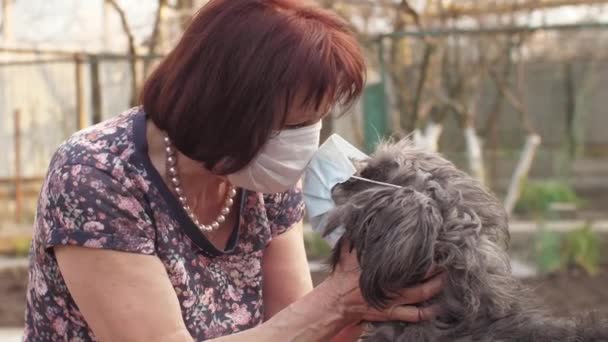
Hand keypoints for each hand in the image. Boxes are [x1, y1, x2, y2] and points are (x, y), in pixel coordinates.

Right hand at [323, 244, 443, 323]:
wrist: (335, 300)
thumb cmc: (342, 274)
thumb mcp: (347, 250)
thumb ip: (355, 235)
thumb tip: (359, 215)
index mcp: (379, 266)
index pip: (404, 256)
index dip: (421, 250)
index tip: (432, 241)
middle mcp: (389, 283)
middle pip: (419, 275)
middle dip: (435, 268)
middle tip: (447, 260)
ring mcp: (392, 300)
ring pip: (421, 294)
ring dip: (436, 287)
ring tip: (446, 278)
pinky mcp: (391, 312)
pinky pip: (414, 315)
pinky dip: (428, 312)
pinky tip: (439, 307)